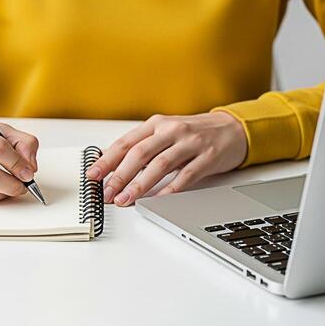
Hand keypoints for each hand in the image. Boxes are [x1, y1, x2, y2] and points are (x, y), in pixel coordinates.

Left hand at [87, 112, 246, 205]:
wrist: (232, 129)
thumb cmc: (192, 134)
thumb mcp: (164, 134)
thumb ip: (140, 147)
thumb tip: (109, 165)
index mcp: (156, 124)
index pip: (125, 143)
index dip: (107, 160)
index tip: (92, 175)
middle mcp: (171, 131)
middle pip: (139, 154)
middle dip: (119, 176)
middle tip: (107, 193)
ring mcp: (190, 143)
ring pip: (159, 165)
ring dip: (140, 185)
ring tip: (125, 200)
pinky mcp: (207, 157)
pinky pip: (186, 176)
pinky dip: (170, 190)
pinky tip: (157, 200)